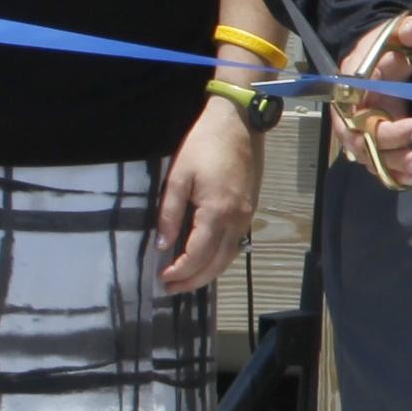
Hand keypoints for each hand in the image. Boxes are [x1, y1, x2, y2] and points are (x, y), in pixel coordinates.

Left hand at [155, 93, 261, 291]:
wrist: (239, 123)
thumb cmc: (203, 145)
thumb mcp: (178, 177)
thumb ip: (170, 213)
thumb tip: (162, 245)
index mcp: (217, 213)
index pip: (197, 255)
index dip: (179, 271)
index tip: (161, 278)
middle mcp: (237, 220)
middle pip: (216, 264)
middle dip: (193, 280)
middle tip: (170, 288)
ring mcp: (247, 216)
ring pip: (229, 257)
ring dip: (207, 273)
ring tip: (186, 279)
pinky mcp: (250, 210)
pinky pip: (235, 244)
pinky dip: (219, 258)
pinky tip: (205, 258)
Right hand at [328, 13, 411, 189]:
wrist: (376, 50)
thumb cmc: (384, 44)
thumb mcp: (395, 33)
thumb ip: (406, 31)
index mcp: (352, 88)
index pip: (361, 117)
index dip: (387, 129)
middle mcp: (350, 111)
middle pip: (363, 141)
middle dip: (391, 154)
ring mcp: (358, 125)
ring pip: (368, 154)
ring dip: (391, 168)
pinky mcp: (370, 134)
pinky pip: (374, 158)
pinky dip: (389, 172)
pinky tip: (408, 181)